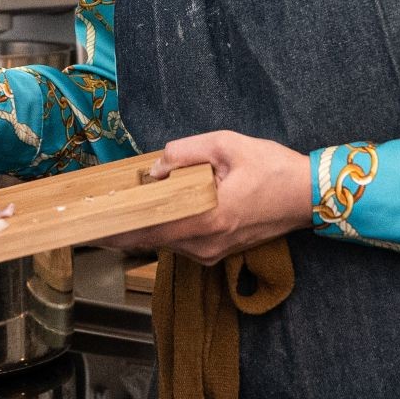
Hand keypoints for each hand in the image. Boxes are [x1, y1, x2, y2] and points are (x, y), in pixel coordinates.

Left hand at [118, 132, 313, 263]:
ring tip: (126, 205)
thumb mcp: (228, 145)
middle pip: (151, 239)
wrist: (310, 196)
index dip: (114, 231)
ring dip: (147, 224)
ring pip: (166, 241)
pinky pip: (182, 242)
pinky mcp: (218, 253)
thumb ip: (186, 151)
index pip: (147, 231)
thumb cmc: (273, 169)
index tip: (89, 228)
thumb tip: (156, 167)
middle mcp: (205, 245)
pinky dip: (166, 227)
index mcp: (206, 220)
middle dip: (124, 226)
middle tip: (99, 213)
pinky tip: (160, 209)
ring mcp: (212, 253)